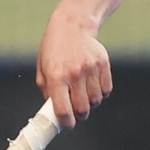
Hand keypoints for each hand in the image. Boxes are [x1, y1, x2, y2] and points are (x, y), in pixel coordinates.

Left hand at [36, 11, 113, 127]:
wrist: (72, 25)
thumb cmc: (54, 49)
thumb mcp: (43, 70)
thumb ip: (48, 92)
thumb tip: (55, 112)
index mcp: (56, 77)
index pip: (63, 110)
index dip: (66, 122)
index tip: (66, 123)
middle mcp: (74, 74)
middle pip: (83, 109)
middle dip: (79, 115)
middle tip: (75, 111)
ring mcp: (91, 69)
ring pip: (96, 101)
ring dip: (90, 103)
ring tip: (83, 94)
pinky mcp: (103, 64)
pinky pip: (106, 90)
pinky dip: (101, 93)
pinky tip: (92, 85)